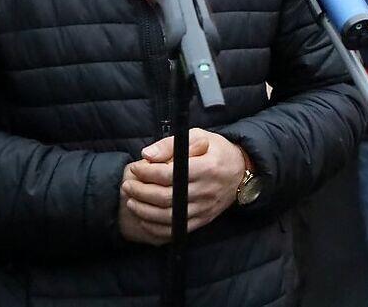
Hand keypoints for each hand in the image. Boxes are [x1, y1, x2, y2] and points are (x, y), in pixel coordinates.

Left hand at [121, 129, 247, 238]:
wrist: (240, 171)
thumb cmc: (216, 151)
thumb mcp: (198, 136)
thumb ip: (171, 144)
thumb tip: (147, 155)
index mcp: (206, 167)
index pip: (169, 174)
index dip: (147, 172)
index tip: (136, 168)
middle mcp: (206, 190)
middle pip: (166, 197)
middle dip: (141, 192)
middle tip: (128, 185)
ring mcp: (205, 208)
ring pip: (169, 216)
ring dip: (144, 211)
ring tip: (131, 200)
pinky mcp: (203, 220)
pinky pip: (177, 229)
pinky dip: (157, 228)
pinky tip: (144, 219)